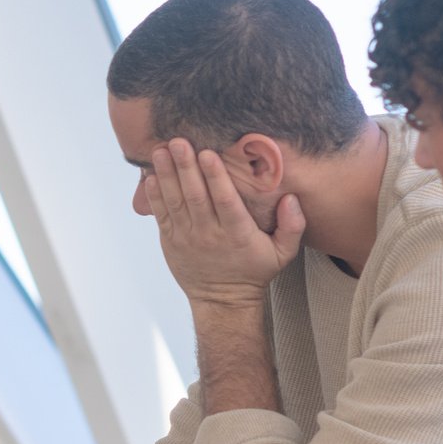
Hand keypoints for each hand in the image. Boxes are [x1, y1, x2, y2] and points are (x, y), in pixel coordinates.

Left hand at [142, 140, 303, 307]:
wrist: (222, 301)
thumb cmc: (253, 271)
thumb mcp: (283, 253)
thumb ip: (292, 226)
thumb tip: (291, 198)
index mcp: (237, 233)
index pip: (225, 201)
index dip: (216, 178)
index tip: (208, 154)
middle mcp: (209, 233)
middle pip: (196, 196)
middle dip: (186, 167)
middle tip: (179, 142)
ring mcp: (187, 237)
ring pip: (175, 202)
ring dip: (166, 175)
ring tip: (159, 151)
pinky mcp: (170, 240)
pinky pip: (161, 215)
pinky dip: (154, 195)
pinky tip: (149, 175)